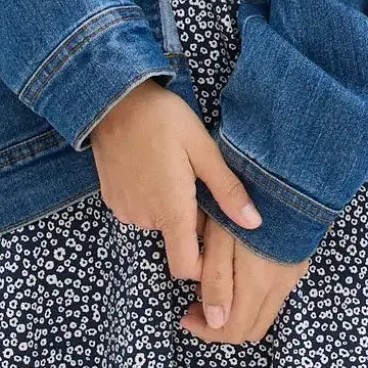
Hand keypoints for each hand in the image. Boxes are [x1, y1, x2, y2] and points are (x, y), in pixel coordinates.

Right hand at [90, 76, 263, 281]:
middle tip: (201, 183)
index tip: (217, 243)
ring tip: (178, 170)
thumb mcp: (204, 150)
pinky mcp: (112, 199)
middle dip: (193, 222)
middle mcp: (144, 218)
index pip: (186, 267)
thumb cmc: (164, 120)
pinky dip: (152, 199)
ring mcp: (124, 210)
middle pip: (176, 240)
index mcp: (171, 210)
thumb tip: (255, 224)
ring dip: (172, 208)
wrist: (114, 100)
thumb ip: (228, 191)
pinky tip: (156, 168)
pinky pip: (140, 210)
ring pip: (159, 222)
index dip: (204, 266)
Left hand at [181, 208, 309, 342]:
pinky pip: (274, 296)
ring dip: (238, 313)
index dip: (207, 332)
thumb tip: (216, 322)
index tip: (185, 315)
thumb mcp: (219, 236)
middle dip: (221, 326)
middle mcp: (281, 286)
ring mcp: (292, 275)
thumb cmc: (244, 201)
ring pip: (265, 314)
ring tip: (212, 290)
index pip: (234, 330)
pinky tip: (235, 275)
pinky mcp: (297, 262)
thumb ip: (216, 281)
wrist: (288, 172)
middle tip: (195, 307)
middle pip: (252, 328)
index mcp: (258, 283)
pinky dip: (252, 299)